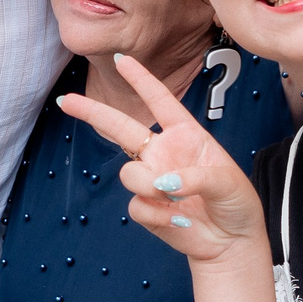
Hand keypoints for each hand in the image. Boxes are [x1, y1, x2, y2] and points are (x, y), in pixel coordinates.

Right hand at [56, 54, 267, 264]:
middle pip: (121, 128)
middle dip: (93, 112)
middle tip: (67, 100)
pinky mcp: (147, 209)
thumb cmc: (236, 204)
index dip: (141, 79)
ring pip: (129, 174)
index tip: (121, 59)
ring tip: (176, 198)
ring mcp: (153, 181)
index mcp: (186, 136)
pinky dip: (157, 215)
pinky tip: (178, 220)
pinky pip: (136, 205)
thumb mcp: (227, 181)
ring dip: (149, 185)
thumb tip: (163, 182)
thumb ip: (195, 176)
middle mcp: (164, 154)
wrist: (232, 242)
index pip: (160, 101)